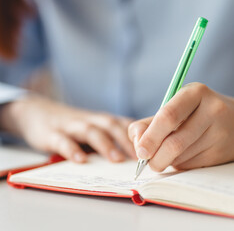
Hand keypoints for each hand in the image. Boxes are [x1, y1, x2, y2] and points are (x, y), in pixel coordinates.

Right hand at [0, 96, 135, 162]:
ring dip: (105, 144)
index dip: (140, 135)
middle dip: (127, 141)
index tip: (154, 148)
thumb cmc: (75, 126)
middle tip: (141, 157)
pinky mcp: (52, 133)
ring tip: (116, 159)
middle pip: (112, 126)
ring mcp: (72, 125)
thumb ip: (114, 138)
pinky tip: (80, 160)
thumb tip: (140, 155)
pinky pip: (63, 140)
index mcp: (104, 120)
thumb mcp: (96, 128)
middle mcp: (91, 120)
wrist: (38, 113)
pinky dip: (72, 149)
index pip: (125, 124)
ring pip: (91, 131)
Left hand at [128, 82, 233, 171]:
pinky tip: (183, 156)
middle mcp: (211, 110)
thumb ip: (153, 121)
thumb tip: (135, 140)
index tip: (139, 151)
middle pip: (174, 142)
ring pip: (181, 156)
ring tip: (165, 154)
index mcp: (196, 92)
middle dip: (155, 157)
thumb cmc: (202, 112)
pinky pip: (191, 165)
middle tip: (146, 162)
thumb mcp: (180, 106)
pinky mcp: (222, 153)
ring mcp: (219, 133)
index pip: (168, 115)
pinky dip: (180, 165)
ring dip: (166, 161)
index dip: (150, 136)